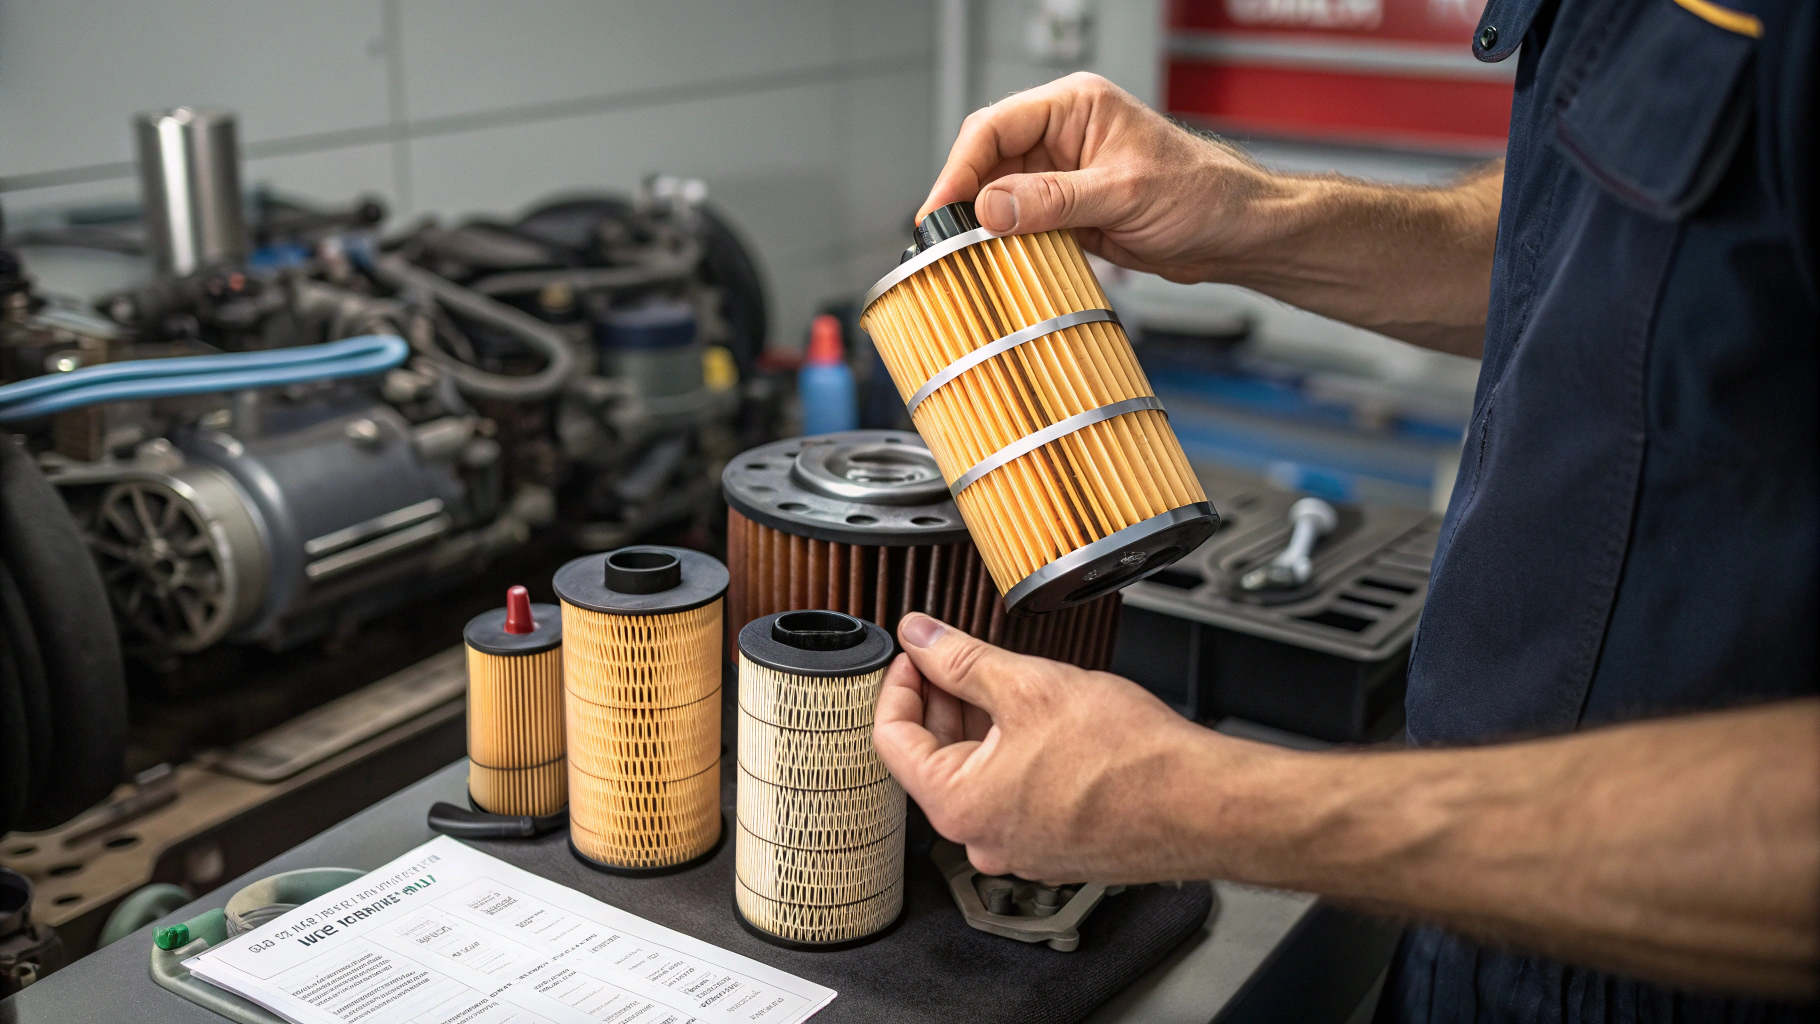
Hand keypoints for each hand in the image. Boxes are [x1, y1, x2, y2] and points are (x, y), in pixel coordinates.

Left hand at [871, 612, 1277, 882]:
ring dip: (981, 724)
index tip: (916, 652)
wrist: (1200, 803)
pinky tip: (1043, 719)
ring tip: (1011, 681)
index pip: (891, 738)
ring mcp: (1019, 848)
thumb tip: (921, 638)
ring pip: (976, 774)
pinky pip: (1013, 794)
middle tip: (961, 654)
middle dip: (943, 698)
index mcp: (958, 805)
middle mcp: (981, 839)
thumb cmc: (1128, 760)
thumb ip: (961, 658)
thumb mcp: (1028, 685)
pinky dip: (1014, 752)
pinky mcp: (1054, 846)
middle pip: (933, 756)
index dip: (899, 682)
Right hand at [919, 72, 1290, 284]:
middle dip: (967, 202)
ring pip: (1001, 201)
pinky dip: (1010, 249)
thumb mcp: (1124, 192)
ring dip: (987, 231)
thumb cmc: (1203, 193)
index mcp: (1074, 107)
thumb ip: (1054, 198)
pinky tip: (1004, 266)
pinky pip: (1023, 228)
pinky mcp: (1069, 213)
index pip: (994, 127)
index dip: (959, 169)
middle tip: (947, 242)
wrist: (1237, 233)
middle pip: (989, 164)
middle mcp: (1063, 137)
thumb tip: (992, 206)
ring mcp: (1064, 177)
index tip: (940, 210)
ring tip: (972, 259)